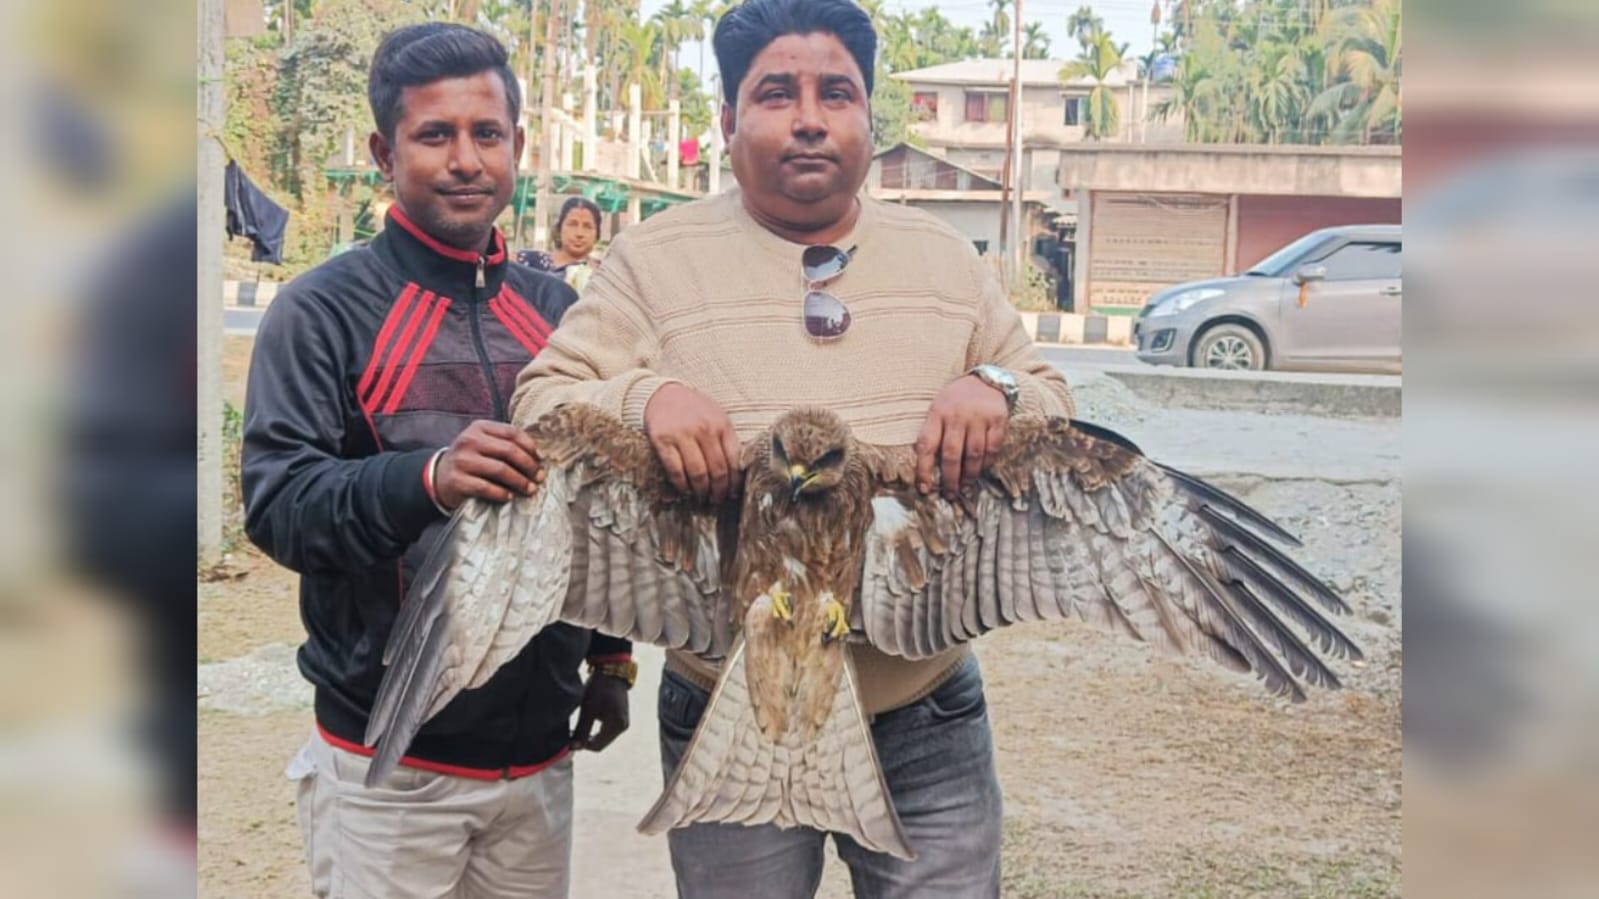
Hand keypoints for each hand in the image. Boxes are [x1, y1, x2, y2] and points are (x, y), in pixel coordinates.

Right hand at [433, 420, 542, 509]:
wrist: (440, 477)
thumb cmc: (471, 460)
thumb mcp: (485, 445)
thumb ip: (506, 444)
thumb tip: (538, 457)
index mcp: (480, 427)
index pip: (512, 433)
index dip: (530, 447)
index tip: (541, 460)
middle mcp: (469, 440)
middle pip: (508, 451)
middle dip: (529, 466)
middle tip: (539, 477)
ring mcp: (461, 460)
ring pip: (500, 470)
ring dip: (519, 481)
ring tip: (530, 489)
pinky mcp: (457, 480)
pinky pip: (485, 487)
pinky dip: (501, 493)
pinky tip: (509, 497)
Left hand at [570, 673, 629, 751]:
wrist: (611, 671)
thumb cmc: (599, 688)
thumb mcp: (588, 709)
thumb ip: (582, 730)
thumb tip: (575, 748)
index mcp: (617, 725)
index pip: (597, 746)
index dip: (582, 745)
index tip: (569, 739)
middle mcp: (623, 727)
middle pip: (601, 743)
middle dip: (586, 741)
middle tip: (572, 733)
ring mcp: (623, 723)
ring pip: (603, 737)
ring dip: (591, 735)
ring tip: (579, 726)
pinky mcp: (621, 718)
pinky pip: (607, 731)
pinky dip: (596, 729)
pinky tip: (588, 721)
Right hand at [642, 383, 741, 503]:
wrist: (662, 394)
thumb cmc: (693, 410)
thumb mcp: (716, 418)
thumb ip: (726, 440)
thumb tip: (737, 473)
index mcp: (722, 425)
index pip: (734, 461)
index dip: (734, 483)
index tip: (732, 494)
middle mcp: (704, 429)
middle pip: (717, 470)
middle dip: (719, 491)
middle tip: (717, 500)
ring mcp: (683, 434)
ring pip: (697, 473)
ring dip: (701, 491)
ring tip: (702, 498)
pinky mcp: (662, 440)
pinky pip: (675, 470)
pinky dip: (681, 485)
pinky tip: (685, 490)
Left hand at [914, 374, 1009, 498]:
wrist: (986, 379)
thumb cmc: (956, 399)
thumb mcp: (938, 407)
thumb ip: (933, 432)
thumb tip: (925, 467)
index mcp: (937, 412)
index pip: (927, 444)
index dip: (924, 469)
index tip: (924, 488)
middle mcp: (957, 415)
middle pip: (952, 454)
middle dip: (950, 479)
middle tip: (950, 495)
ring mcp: (978, 417)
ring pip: (973, 454)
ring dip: (969, 475)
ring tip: (965, 488)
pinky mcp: (997, 420)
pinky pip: (992, 447)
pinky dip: (986, 463)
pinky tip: (981, 471)